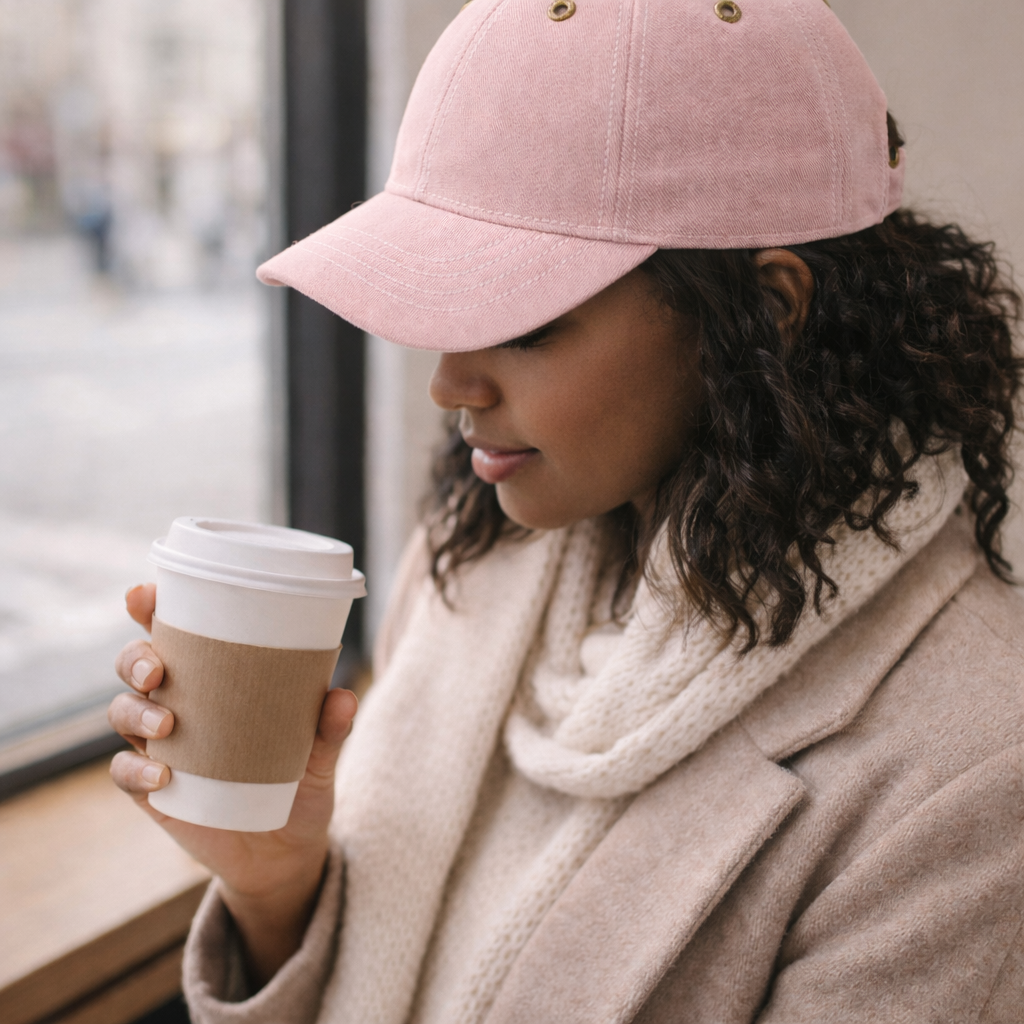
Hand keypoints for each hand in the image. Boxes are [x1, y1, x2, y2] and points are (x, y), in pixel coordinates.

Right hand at [109, 583, 357, 986]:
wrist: (286, 852)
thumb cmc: (300, 783)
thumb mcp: (320, 754)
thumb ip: (329, 728)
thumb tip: (343, 696)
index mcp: (214, 679)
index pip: (174, 633)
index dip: (150, 608)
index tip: (144, 594)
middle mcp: (179, 705)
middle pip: (136, 666)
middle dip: (136, 657)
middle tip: (159, 670)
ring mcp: (160, 748)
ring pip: (123, 712)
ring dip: (135, 712)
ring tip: (166, 726)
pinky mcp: (153, 792)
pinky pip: (125, 775)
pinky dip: (135, 772)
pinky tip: (162, 777)